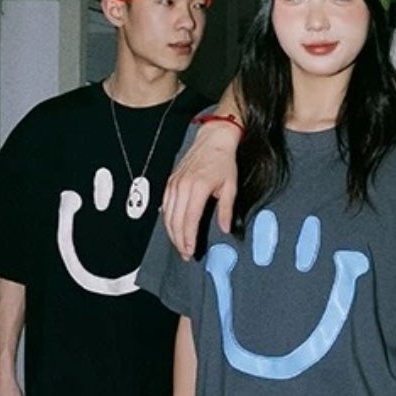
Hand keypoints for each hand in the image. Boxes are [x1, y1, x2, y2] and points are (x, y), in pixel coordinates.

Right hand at [161, 122, 240, 260]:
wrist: (213, 140)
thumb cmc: (223, 162)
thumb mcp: (231, 187)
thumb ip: (226, 209)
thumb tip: (225, 229)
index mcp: (198, 187)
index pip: (189, 220)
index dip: (188, 238)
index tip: (190, 251)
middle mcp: (183, 186)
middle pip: (175, 221)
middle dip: (179, 241)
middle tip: (185, 254)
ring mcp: (174, 183)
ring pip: (167, 215)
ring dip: (172, 233)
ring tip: (179, 245)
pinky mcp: (171, 182)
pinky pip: (165, 205)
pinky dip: (167, 220)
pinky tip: (171, 229)